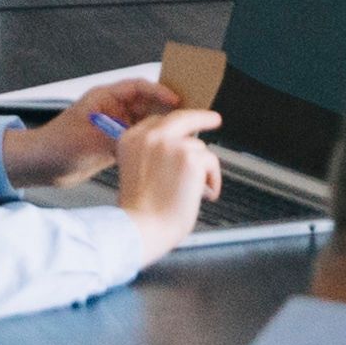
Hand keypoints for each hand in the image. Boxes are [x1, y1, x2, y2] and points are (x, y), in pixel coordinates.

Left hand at [0, 70, 186, 183]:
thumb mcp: (91, 140)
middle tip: (193, 112)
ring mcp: (114, 126)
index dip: (160, 92)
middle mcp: (112, 109)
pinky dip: (154, 142)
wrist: (40, 165)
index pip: (139, 87)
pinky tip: (169, 149)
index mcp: (104, 98)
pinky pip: (141, 138)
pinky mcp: (115, 143)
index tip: (177, 101)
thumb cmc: (56, 146)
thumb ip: (120, 137)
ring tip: (187, 132)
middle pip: (147, 102)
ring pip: (147, 122)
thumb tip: (147, 137)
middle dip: (169, 107)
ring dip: (164, 127)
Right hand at [105, 103, 221, 238]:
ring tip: (195, 191)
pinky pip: (211, 163)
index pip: (158, 122)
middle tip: (213, 119)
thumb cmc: (139, 211)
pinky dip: (213, 180)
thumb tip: (180, 150)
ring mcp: (171, 145)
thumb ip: (152, 155)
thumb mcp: (135, 171)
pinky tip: (204, 195)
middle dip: (201, 117)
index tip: (184, 128)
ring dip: (203, 170)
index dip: (174, 128)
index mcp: (131, 140)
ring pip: (200, 148)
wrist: (142, 227)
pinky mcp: (190, 158)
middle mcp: (150, 137)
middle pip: (182, 117)